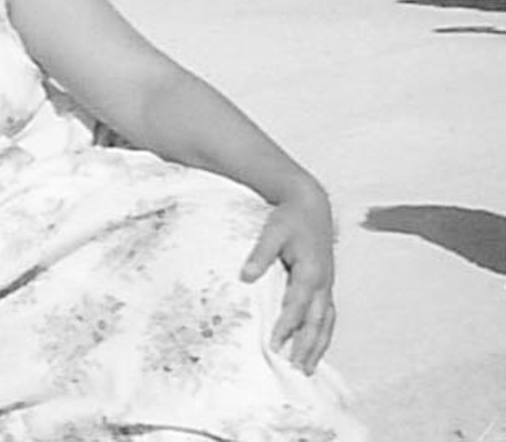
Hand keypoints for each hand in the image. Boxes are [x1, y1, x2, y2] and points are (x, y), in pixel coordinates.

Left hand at [240, 184, 335, 374]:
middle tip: (295, 369)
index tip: (274, 345)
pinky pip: (328, 315)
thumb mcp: (272, 231)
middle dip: (307, 346)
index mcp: (310, 271)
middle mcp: (323, 282)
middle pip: (317, 321)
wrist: (311, 205)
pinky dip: (323, 334)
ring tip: (307, 368)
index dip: (286, 327)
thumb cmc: (290, 218)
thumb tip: (246, 275)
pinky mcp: (326, 285)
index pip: (297, 306)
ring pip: (326, 322)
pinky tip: (314, 347)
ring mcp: (327, 285)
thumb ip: (261, 253)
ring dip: (318, 346)